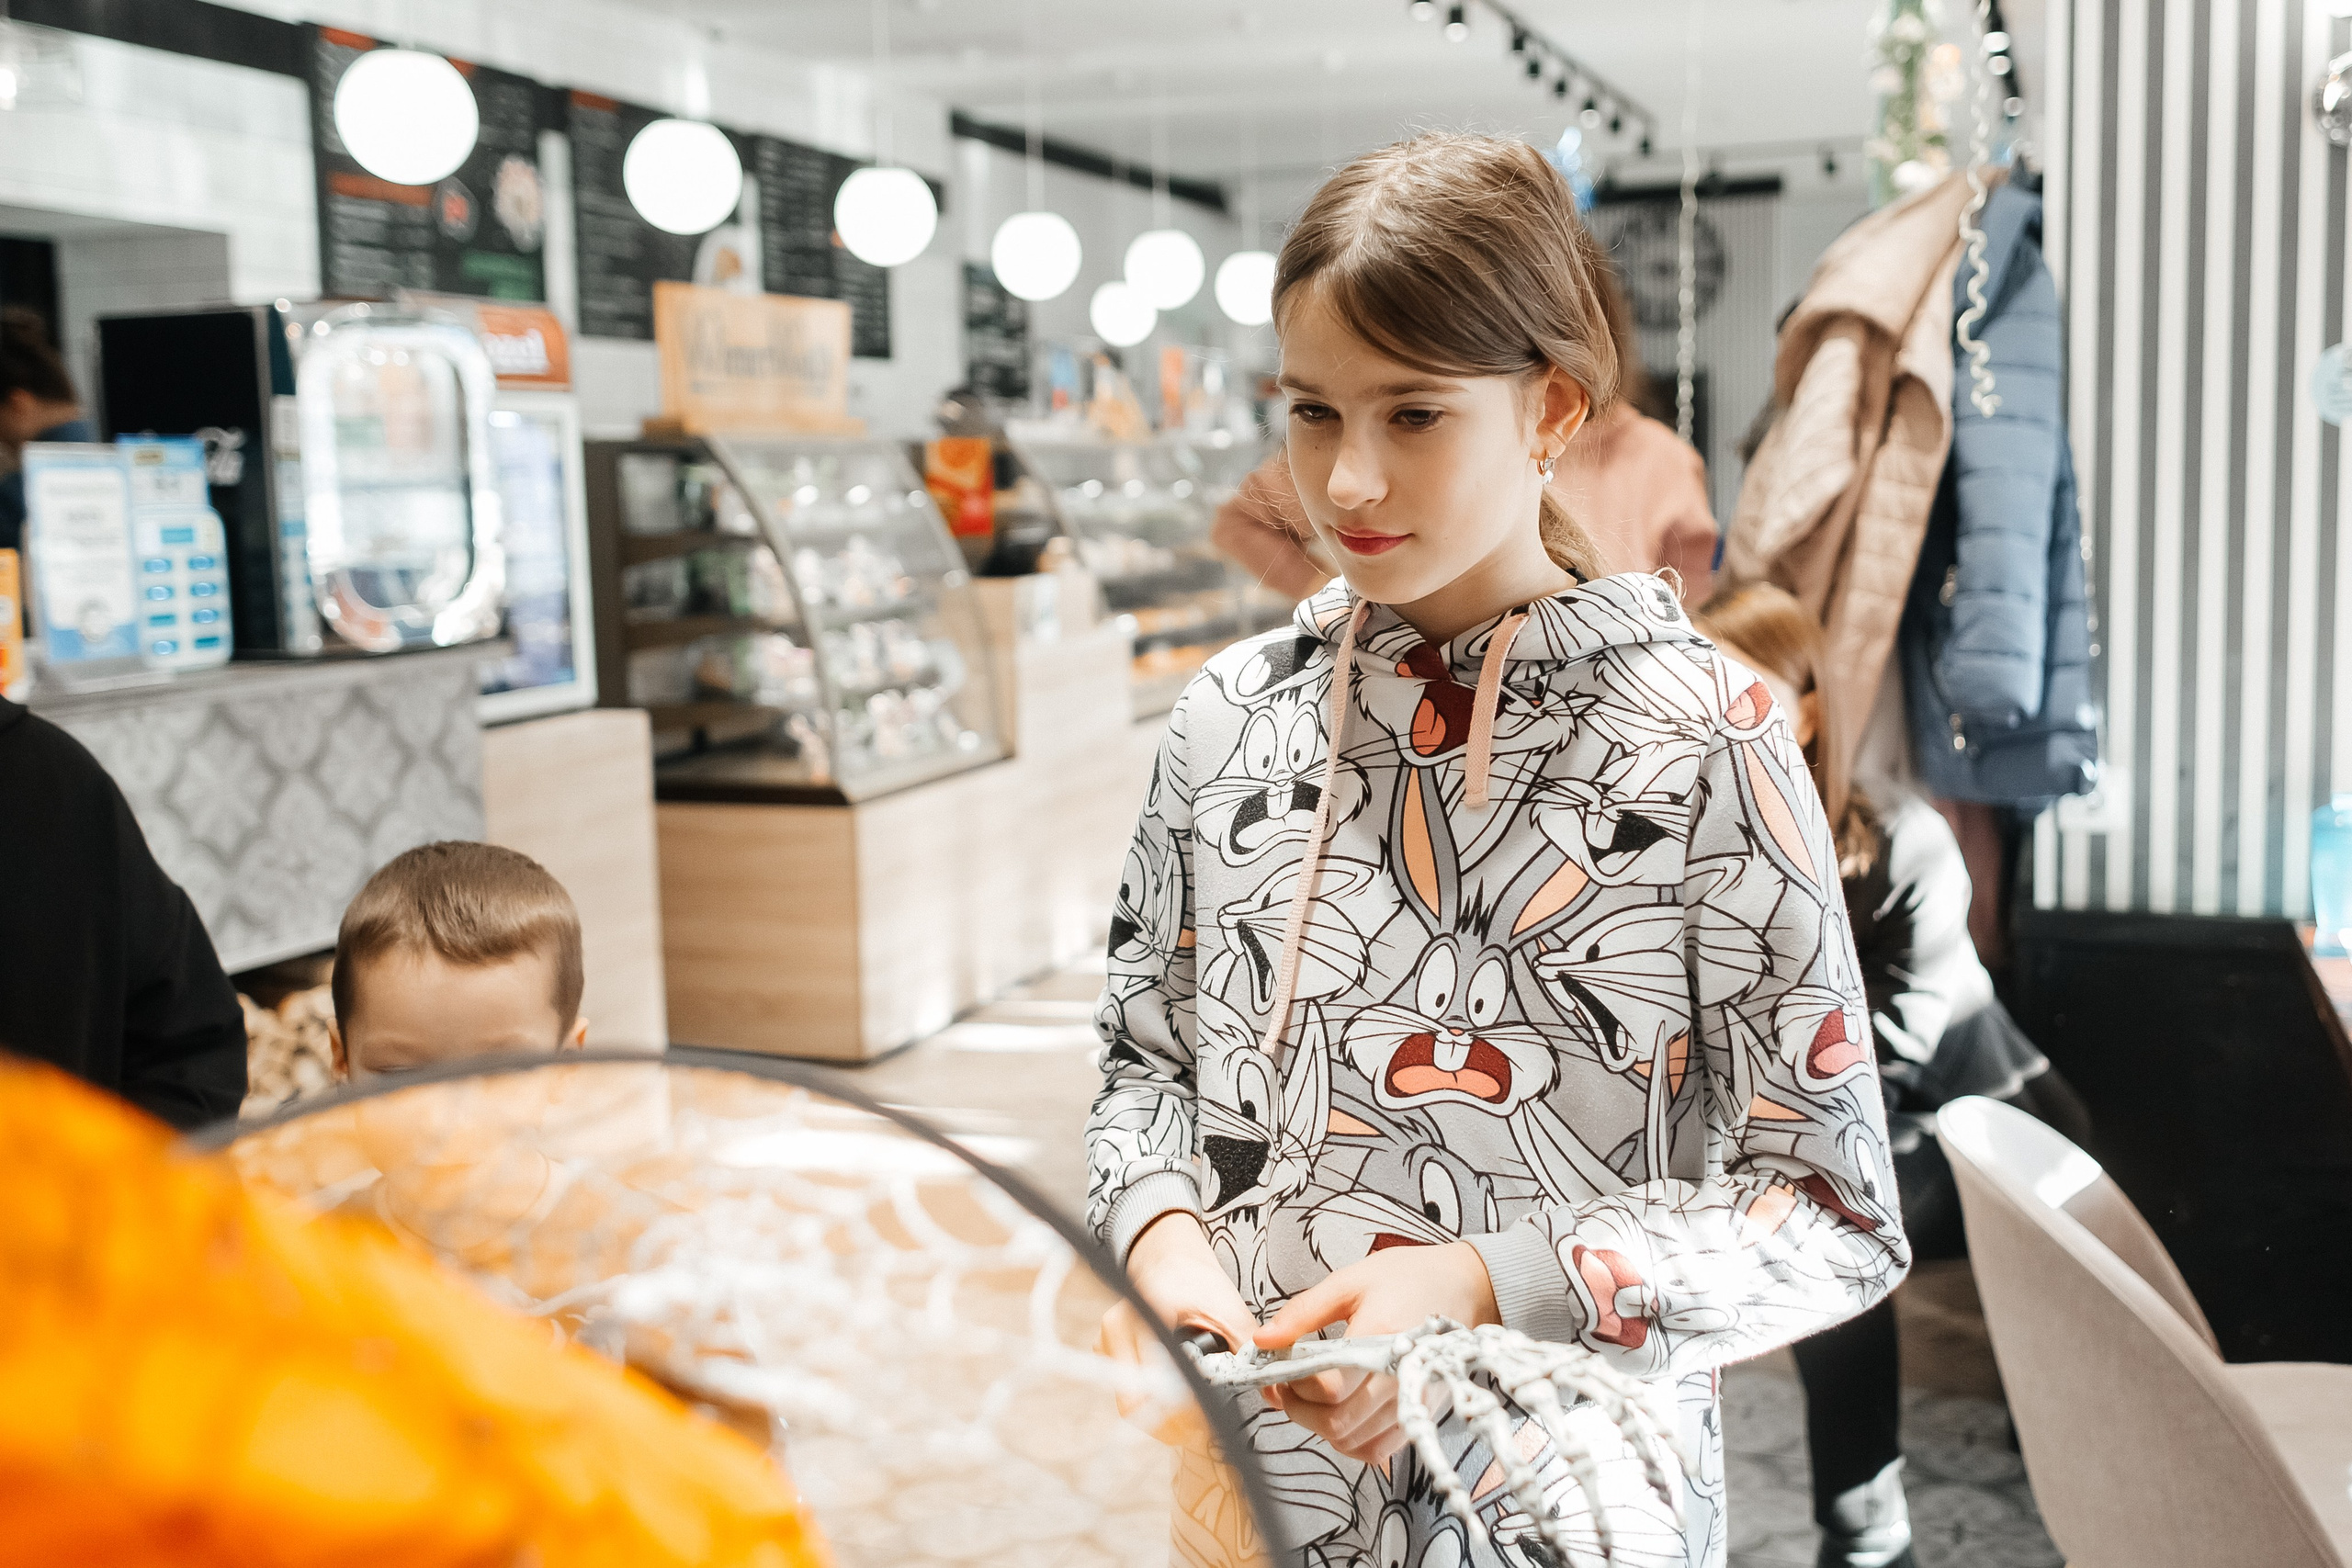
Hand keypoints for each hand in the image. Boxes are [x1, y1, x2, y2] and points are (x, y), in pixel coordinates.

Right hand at [1096, 1212, 1258, 1441]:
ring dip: (1161, 1418)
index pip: (1156, 1380)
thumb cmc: (1197, 1281)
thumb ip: (1248, 1349)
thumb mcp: (1228, 1310)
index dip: (1183, 1409)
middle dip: (1172, 1423)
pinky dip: (1152, 1405)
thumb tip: (1272, 1393)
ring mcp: (1106, 1343)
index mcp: (1147, 1314)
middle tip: (1204, 1426)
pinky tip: (1177, 1402)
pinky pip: (1128, 1394)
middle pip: (1136, 1403)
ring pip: (1129, 1405)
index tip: (1209, 1417)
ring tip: (1194, 1416)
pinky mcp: (1108, 1353)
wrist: (1170, 1261)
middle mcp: (1118, 1331)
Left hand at [1251, 1241, 1500, 1464]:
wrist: (1466, 1287)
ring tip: (1312, 1395)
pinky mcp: (1419, 1414)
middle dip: (1300, 1410)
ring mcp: (1412, 1401)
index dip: (1295, 1386)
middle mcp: (1399, 1378)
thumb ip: (1302, 1313)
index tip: (1278, 1371)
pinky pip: (1376, 1449)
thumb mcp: (1348, 1282)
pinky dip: (1349, 1439)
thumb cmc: (1408, 1278)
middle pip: (1337, 1423)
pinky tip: (1341, 1410)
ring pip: (1353, 1442)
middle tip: (1287, 1385)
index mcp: (1381, 1338)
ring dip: (1321, 1426)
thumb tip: (1262, 1341)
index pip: (1330, 1389)